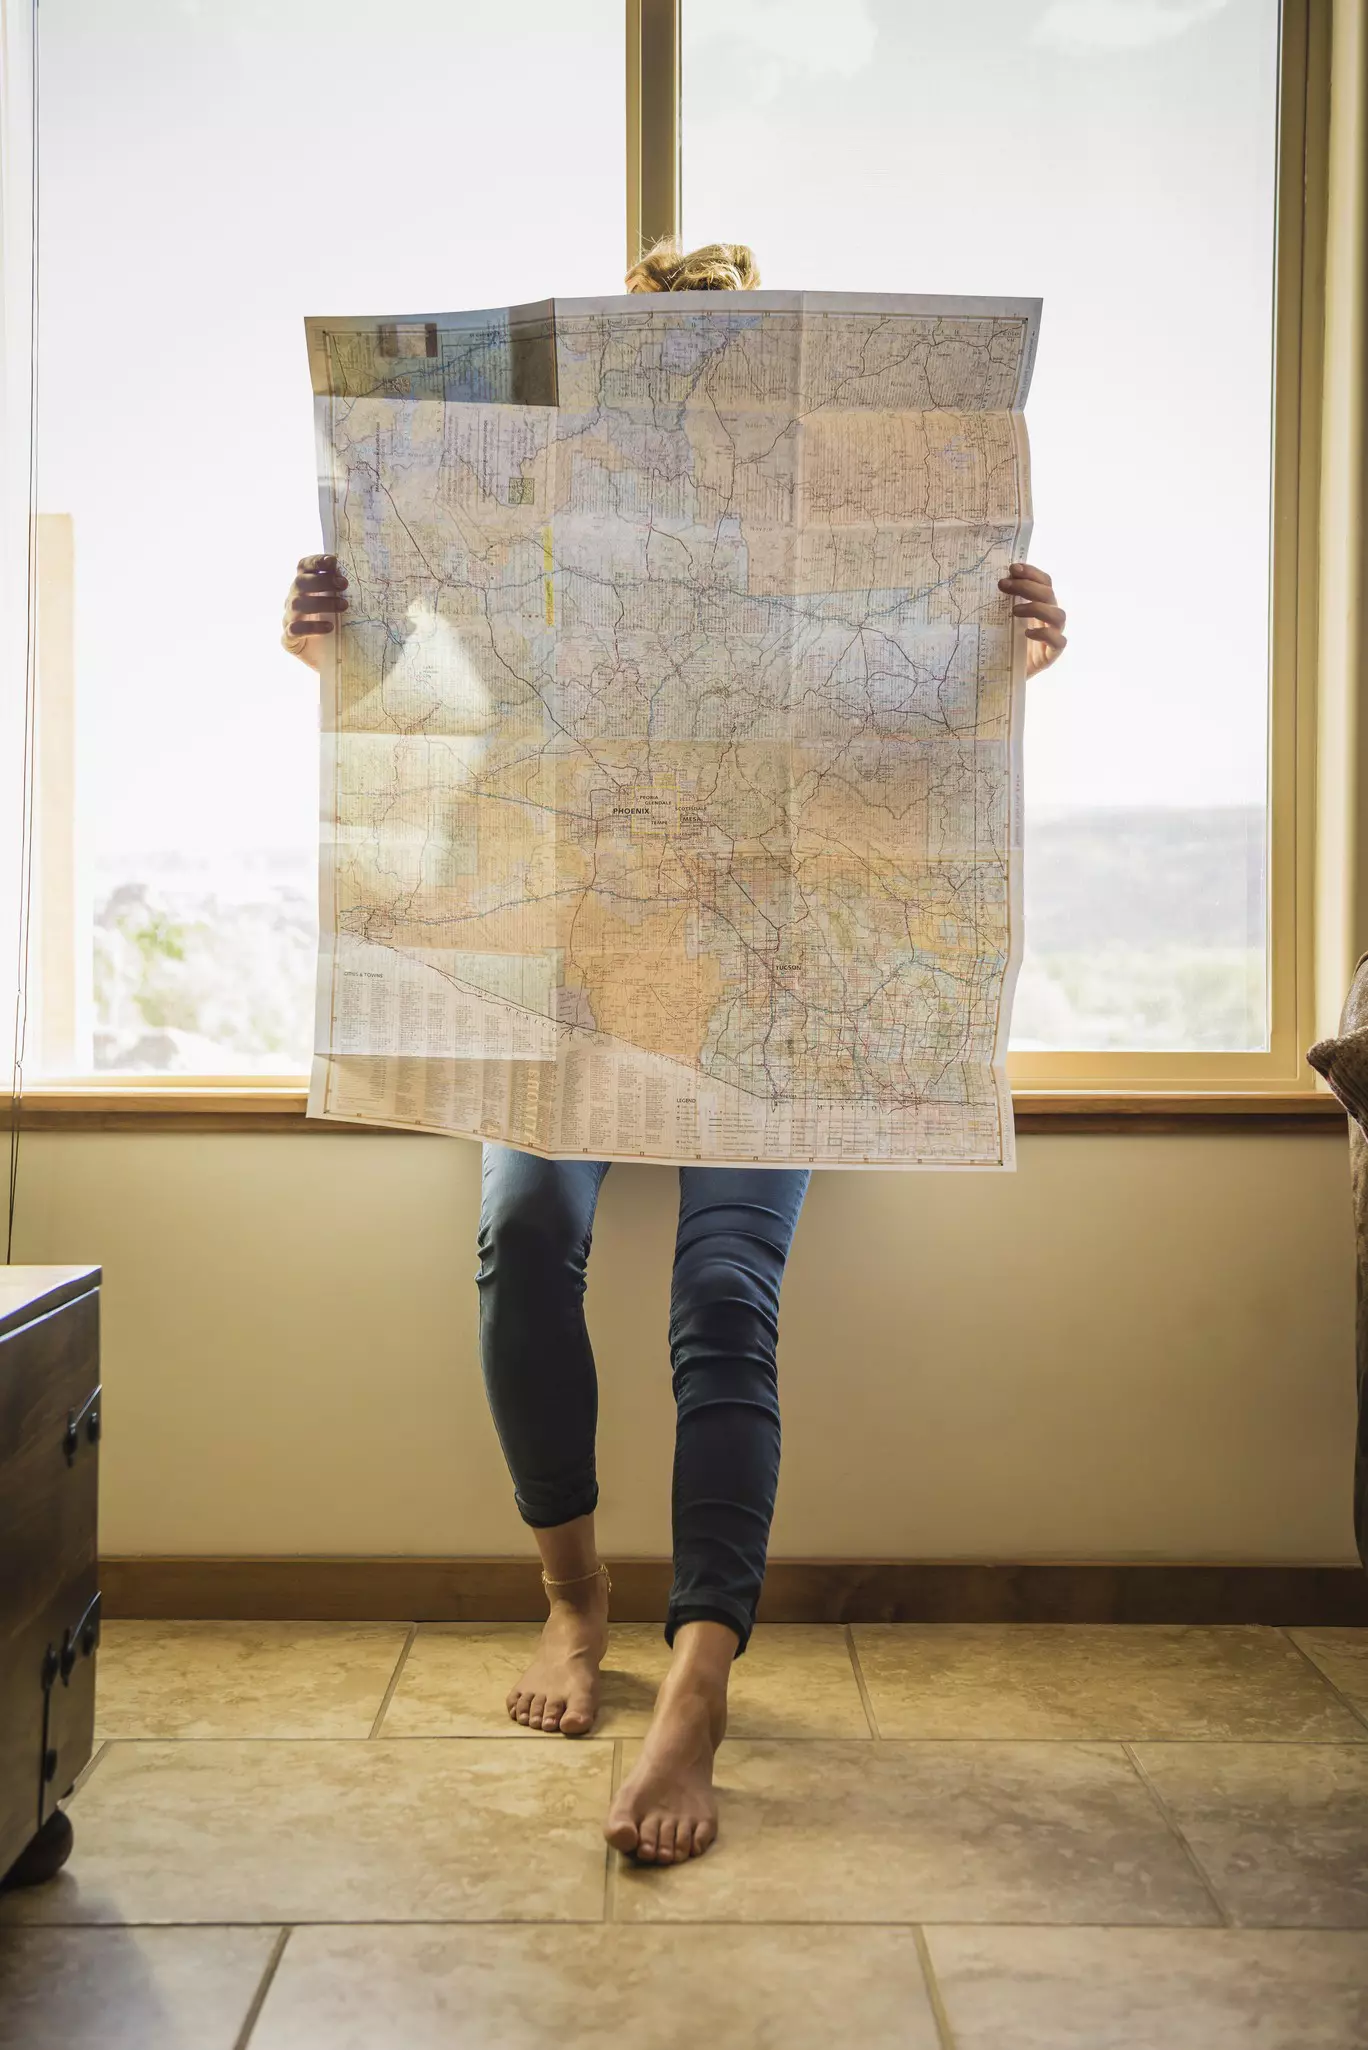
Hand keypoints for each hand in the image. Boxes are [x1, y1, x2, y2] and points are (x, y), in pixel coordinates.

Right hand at [281, 553, 347, 671]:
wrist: (328, 661)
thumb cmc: (335, 628)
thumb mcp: (338, 606)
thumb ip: (339, 590)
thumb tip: (350, 574)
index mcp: (303, 588)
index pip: (303, 567)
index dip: (316, 561)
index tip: (334, 561)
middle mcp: (292, 600)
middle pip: (300, 583)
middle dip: (322, 581)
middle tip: (344, 585)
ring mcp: (288, 619)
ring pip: (297, 604)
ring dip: (321, 602)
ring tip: (343, 606)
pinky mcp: (289, 640)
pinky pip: (294, 630)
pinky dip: (312, 627)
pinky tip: (329, 628)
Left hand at [998, 561, 1066, 676]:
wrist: (1000, 675)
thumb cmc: (1000, 644)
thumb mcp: (997, 620)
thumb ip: (999, 603)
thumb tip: (987, 582)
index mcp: (1039, 605)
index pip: (1044, 582)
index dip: (1032, 572)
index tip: (1012, 567)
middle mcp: (1048, 618)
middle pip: (1049, 594)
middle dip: (1026, 586)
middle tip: (1002, 585)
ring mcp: (1052, 636)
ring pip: (1058, 615)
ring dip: (1037, 608)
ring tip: (1014, 610)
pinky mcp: (1051, 655)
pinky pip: (1058, 641)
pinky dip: (1044, 635)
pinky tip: (1026, 633)